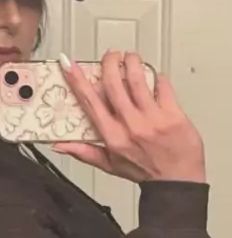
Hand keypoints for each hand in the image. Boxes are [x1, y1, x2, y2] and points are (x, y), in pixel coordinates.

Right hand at [53, 50, 206, 183]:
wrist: (177, 182)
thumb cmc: (145, 172)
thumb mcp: (110, 166)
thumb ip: (84, 152)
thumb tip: (60, 145)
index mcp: (112, 137)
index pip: (91, 103)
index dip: (78, 81)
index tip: (69, 65)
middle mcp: (131, 126)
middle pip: (114, 84)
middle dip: (109, 63)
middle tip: (110, 55)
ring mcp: (152, 119)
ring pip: (137, 79)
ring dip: (132, 62)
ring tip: (130, 57)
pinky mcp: (172, 114)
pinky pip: (163, 86)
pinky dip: (158, 77)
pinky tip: (155, 78)